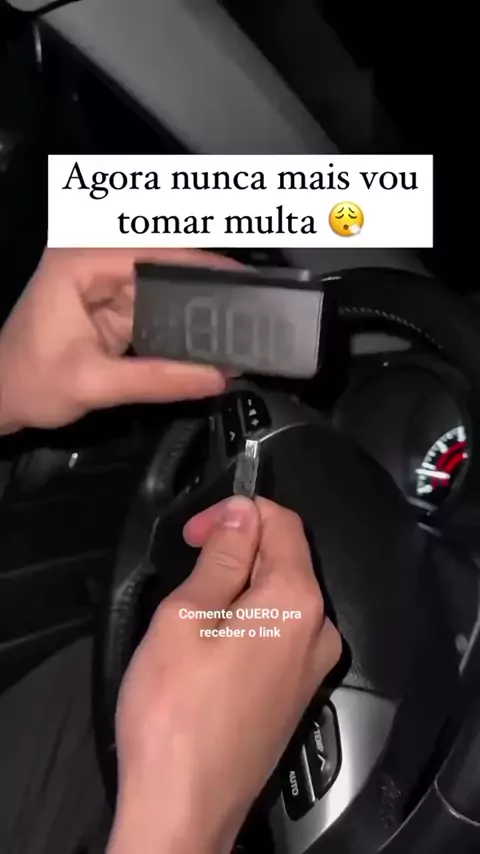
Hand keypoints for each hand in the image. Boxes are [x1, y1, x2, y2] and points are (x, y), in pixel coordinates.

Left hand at [0, 248, 239, 434]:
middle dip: (207, 280)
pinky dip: (184, 322)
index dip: (202, 262)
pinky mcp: (112, 308)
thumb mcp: (94, 384)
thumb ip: (158, 379)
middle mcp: (94, 263)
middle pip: (164, 263)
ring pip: (165, 286)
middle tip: (254, 299)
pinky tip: (212, 334)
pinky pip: (157, 309)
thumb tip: (219, 378)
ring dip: (199, 302)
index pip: (153, 251)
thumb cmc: (30, 384)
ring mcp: (104, 285)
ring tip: (243, 316)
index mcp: (80, 263)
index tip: (244, 278)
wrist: (0, 400)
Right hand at [108, 496, 341, 853]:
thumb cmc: (176, 711)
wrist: (183, 806)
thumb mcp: (188, 615)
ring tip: (192, 612)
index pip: (283, 523)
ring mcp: (312, 667)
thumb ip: (224, 556)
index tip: (197, 531)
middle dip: (237, 549)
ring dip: (238, 586)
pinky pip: (279, 634)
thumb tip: (244, 512)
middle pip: (285, 559)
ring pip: (279, 598)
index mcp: (297, 602)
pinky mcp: (296, 694)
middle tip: (188, 565)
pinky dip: (247, 620)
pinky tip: (210, 645)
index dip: (236, 514)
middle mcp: (319, 631)